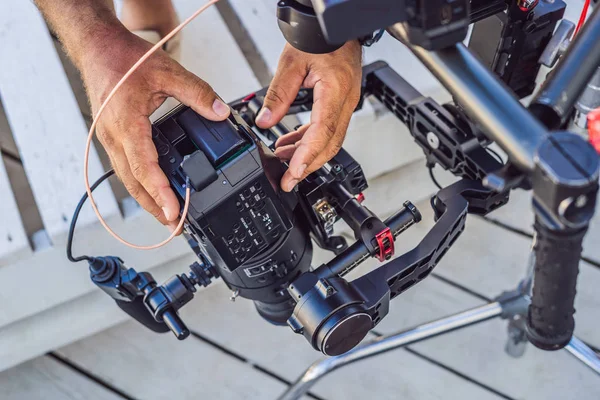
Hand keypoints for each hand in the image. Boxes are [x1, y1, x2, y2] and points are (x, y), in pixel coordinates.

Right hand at [82, 31, 229, 230]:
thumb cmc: (124, 58)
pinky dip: (140, 184)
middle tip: (176, 226)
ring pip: (128, 179)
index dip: (159, 192)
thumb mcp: (167, 72)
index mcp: (126, 123)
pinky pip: (126, 167)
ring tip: (167, 217)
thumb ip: (197, 93)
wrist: (97, 48)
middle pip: (133, 183)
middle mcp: (114, 136)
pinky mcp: (113, 137)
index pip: (143, 167)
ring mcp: (111, 138)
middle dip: (154, 207)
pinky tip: (153, 191)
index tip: (173, 212)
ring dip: (147, 200)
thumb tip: (220, 112)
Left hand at [255, 41, 362, 191]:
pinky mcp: (340, 104)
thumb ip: (278, 95)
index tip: (293, 173)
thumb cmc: (318, 37)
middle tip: (287, 181)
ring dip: (307, 155)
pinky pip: (327, 129)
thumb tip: (265, 121)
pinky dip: (309, 141)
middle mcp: (345, 102)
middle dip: (307, 166)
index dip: (307, 157)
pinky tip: (291, 144)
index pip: (323, 133)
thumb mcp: (292, 63)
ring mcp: (346, 104)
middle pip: (330, 144)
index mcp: (336, 91)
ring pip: (329, 140)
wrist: (336, 27)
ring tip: (282, 161)